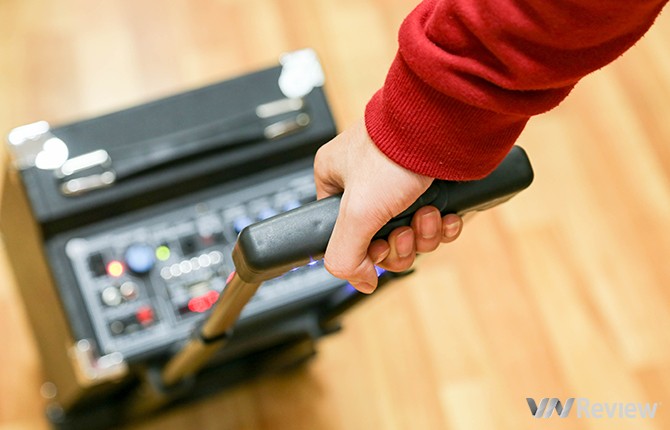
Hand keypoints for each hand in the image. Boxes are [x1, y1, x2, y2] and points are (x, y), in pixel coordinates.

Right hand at [314, 119, 462, 292]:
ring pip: (411, 234)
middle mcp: (368, 183)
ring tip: (427, 213)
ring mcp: (402, 184)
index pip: (343, 235)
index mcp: (337, 181)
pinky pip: (435, 222)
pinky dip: (443, 225)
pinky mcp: (433, 185)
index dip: (365, 250)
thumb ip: (344, 256)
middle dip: (400, 243)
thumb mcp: (356, 212)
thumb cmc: (395, 149)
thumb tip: (361, 281)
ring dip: (423, 234)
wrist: (446, 124)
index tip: (379, 247)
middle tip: (404, 231)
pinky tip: (446, 214)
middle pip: (380, 240)